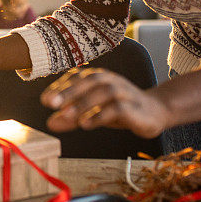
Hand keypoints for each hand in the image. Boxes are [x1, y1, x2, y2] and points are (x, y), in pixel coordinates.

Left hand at [40, 68, 170, 138]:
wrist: (155, 112)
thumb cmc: (119, 109)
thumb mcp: (92, 111)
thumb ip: (72, 117)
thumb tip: (50, 124)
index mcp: (99, 77)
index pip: (77, 77)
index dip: (61, 86)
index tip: (45, 100)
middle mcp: (111, 80)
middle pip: (89, 80)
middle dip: (69, 91)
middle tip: (51, 103)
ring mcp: (124, 92)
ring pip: (104, 92)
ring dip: (83, 103)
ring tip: (66, 115)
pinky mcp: (135, 108)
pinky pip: (118, 108)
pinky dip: (101, 115)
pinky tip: (86, 124)